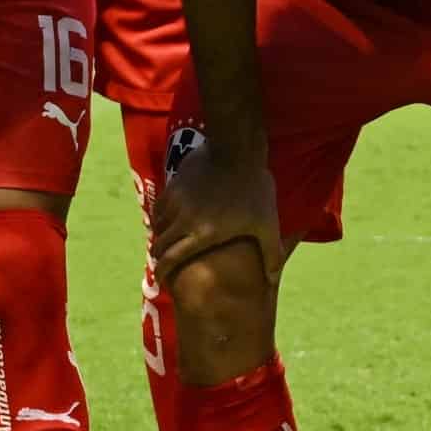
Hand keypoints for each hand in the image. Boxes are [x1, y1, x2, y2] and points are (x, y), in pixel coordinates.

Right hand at [150, 139, 281, 286]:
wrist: (237, 150)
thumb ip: (272, 253)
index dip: (162, 273)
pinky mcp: (173, 184)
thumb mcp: (267, 223)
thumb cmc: (254, 190)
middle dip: (158, 256)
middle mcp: (182, 220)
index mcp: (202, 234)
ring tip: (167, 239)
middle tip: (163, 261)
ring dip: (160, 235)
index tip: (161, 279)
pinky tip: (170, 216)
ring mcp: (176, 201)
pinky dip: (161, 215)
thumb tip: (273, 280)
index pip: (171, 259)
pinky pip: (159, 206)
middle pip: (159, 245)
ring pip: (157, 224)